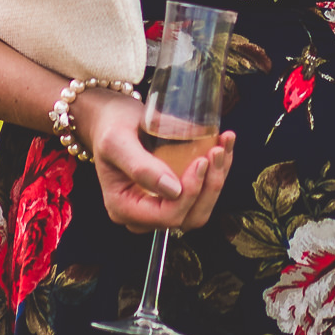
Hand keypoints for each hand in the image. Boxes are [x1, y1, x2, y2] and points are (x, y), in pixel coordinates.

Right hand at [80, 91, 236, 233]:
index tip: (201, 162)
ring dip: (217, 179)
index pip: (166, 216)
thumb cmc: (110, 126)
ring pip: (200, 208)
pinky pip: (200, 194)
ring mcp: (159, 206)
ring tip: (223, 146)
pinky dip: (216, 172)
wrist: (111, 117)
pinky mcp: (174, 195)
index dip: (189, 194)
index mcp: (123, 207)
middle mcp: (142, 214)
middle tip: (217, 151)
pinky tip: (223, 147)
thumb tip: (173, 191)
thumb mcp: (117, 141)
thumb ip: (140, 167)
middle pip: (188, 217)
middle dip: (209, 186)